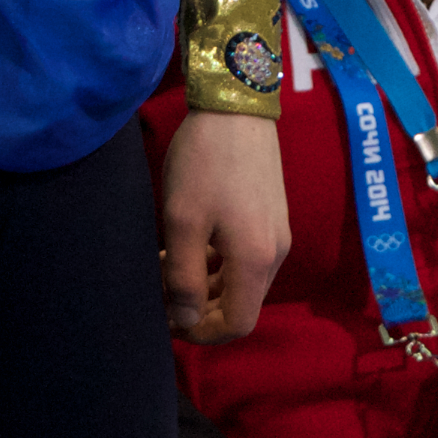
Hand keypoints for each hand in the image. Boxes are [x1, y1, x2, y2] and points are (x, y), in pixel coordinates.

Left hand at [161, 107, 290, 342]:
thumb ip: (182, 279)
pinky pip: (245, 255)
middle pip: (241, 303)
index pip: (237, 325)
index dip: (202, 333)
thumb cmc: (204, 162)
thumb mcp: (183, 222)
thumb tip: (183, 320)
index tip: (167, 319)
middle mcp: (276, 252)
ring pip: (241, 279)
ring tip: (167, 262)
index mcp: (256, 260)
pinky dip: (217, 261)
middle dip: (199, 307)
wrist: (236, 103)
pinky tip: (189, 242)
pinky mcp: (271, 213)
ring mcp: (276, 231)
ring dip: (205, 283)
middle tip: (160, 289)